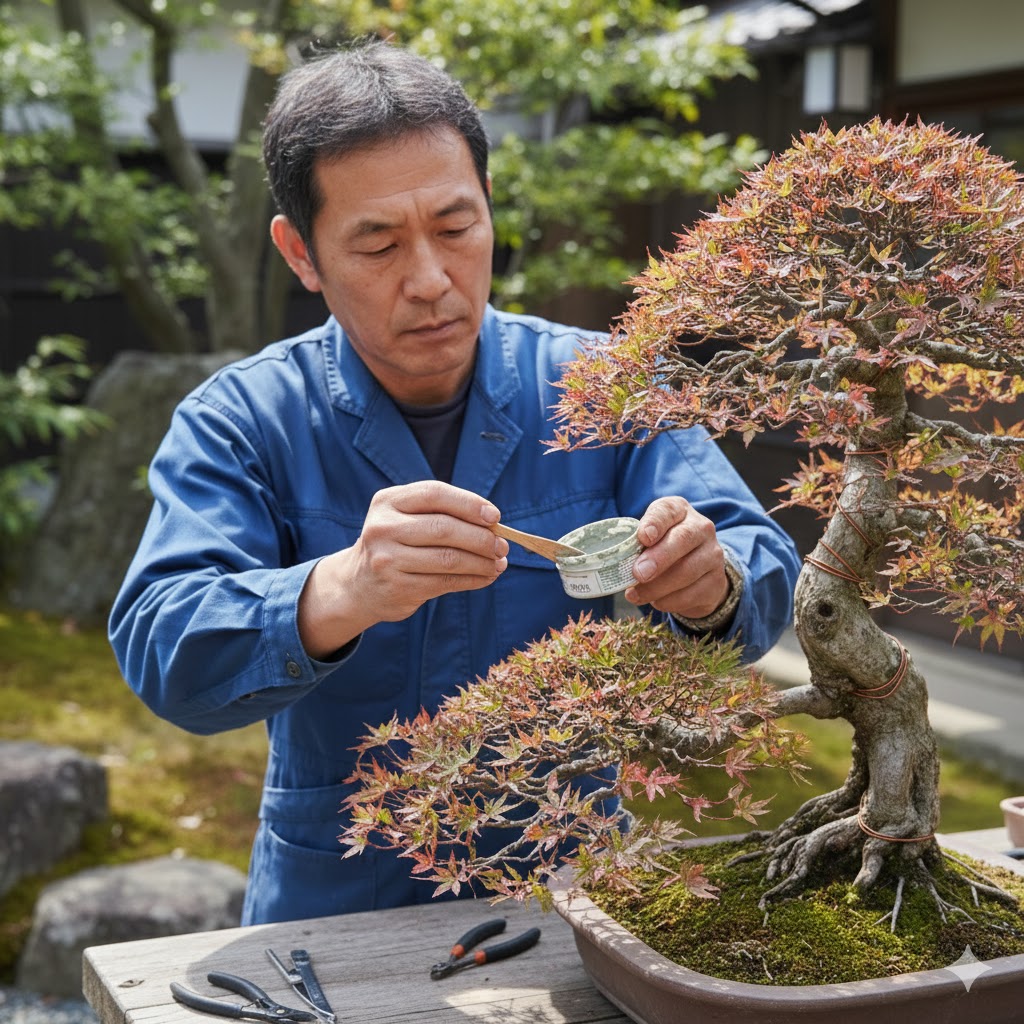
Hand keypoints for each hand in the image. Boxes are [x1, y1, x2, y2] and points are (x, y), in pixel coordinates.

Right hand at [298, 481, 508, 657]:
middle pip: (444, 528)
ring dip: (482, 562)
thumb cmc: (397, 542)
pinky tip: (486, 577)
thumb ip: (443, 513)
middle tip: (502, 545)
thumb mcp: (407, 517)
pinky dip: (473, 579)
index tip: (495, 516)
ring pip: (448, 558)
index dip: (468, 503)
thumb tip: (494, 524)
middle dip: (481, 537)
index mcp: (387, 501)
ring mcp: (387, 560)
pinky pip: (445, 582)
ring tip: (499, 563)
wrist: (359, 583)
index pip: (434, 494)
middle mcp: (382, 528)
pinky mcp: (398, 588)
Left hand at [623, 496, 729, 618]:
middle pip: (683, 539)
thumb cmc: (662, 550)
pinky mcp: (716, 581)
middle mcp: (701, 528)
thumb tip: (616, 563)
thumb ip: (636, 545)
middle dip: (658, 558)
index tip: (643, 537)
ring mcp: (713, 555)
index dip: (655, 523)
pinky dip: (669, 601)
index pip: (667, 510)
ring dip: (658, 586)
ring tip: (636, 595)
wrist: (698, 574)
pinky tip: (656, 601)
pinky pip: (692, 594)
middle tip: (638, 573)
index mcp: (679, 511)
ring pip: (687, 571)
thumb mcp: (649, 540)